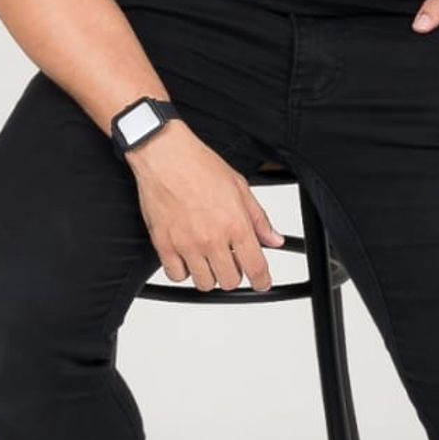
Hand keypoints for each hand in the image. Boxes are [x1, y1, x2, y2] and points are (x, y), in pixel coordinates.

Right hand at [127, 120, 286, 292]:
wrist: (166, 157)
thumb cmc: (200, 166)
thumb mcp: (240, 188)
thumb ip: (259, 219)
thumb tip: (273, 239)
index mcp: (235, 225)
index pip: (255, 268)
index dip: (262, 281)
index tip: (262, 282)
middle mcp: (212, 239)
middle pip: (230, 281)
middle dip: (235, 275)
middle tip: (232, 262)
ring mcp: (187, 245)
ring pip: (204, 283)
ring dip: (210, 275)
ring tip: (209, 259)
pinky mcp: (164, 245)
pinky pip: (176, 275)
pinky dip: (183, 272)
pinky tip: (187, 258)